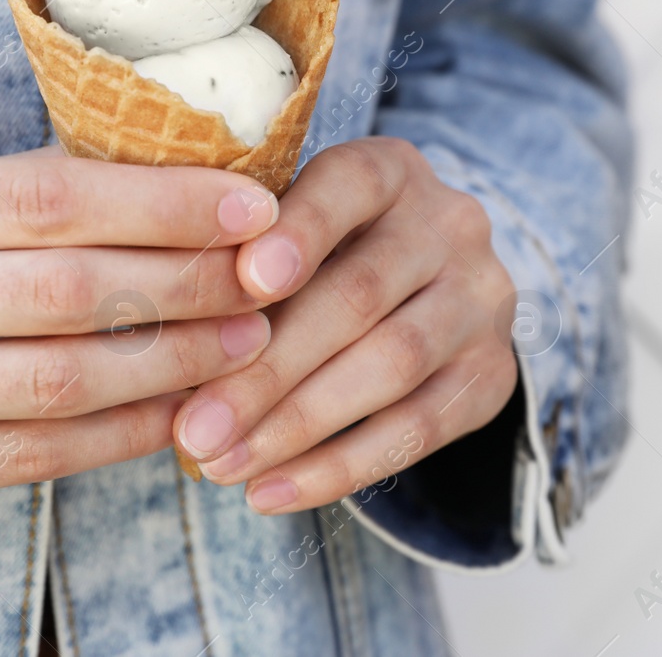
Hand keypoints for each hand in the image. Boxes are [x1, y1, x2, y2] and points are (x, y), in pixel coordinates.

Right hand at [0, 148, 279, 510]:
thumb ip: (1, 193)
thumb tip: (159, 179)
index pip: (46, 197)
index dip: (163, 203)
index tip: (251, 204)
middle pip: (67, 292)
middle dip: (189, 283)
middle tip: (271, 276)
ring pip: (61, 383)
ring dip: (174, 364)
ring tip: (248, 341)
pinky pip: (31, 455)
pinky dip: (119, 434)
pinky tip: (180, 411)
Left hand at [171, 137, 517, 512]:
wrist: (426, 286)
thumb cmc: (321, 251)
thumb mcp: (290, 223)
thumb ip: (244, 253)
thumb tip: (169, 327)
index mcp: (391, 169)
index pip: (349, 186)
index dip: (299, 234)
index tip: (246, 282)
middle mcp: (451, 223)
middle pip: (360, 295)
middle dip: (269, 369)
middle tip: (194, 428)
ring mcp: (482, 299)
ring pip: (392, 366)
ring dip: (297, 426)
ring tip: (221, 466)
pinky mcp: (492, 373)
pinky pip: (418, 431)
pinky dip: (337, 468)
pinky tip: (269, 492)